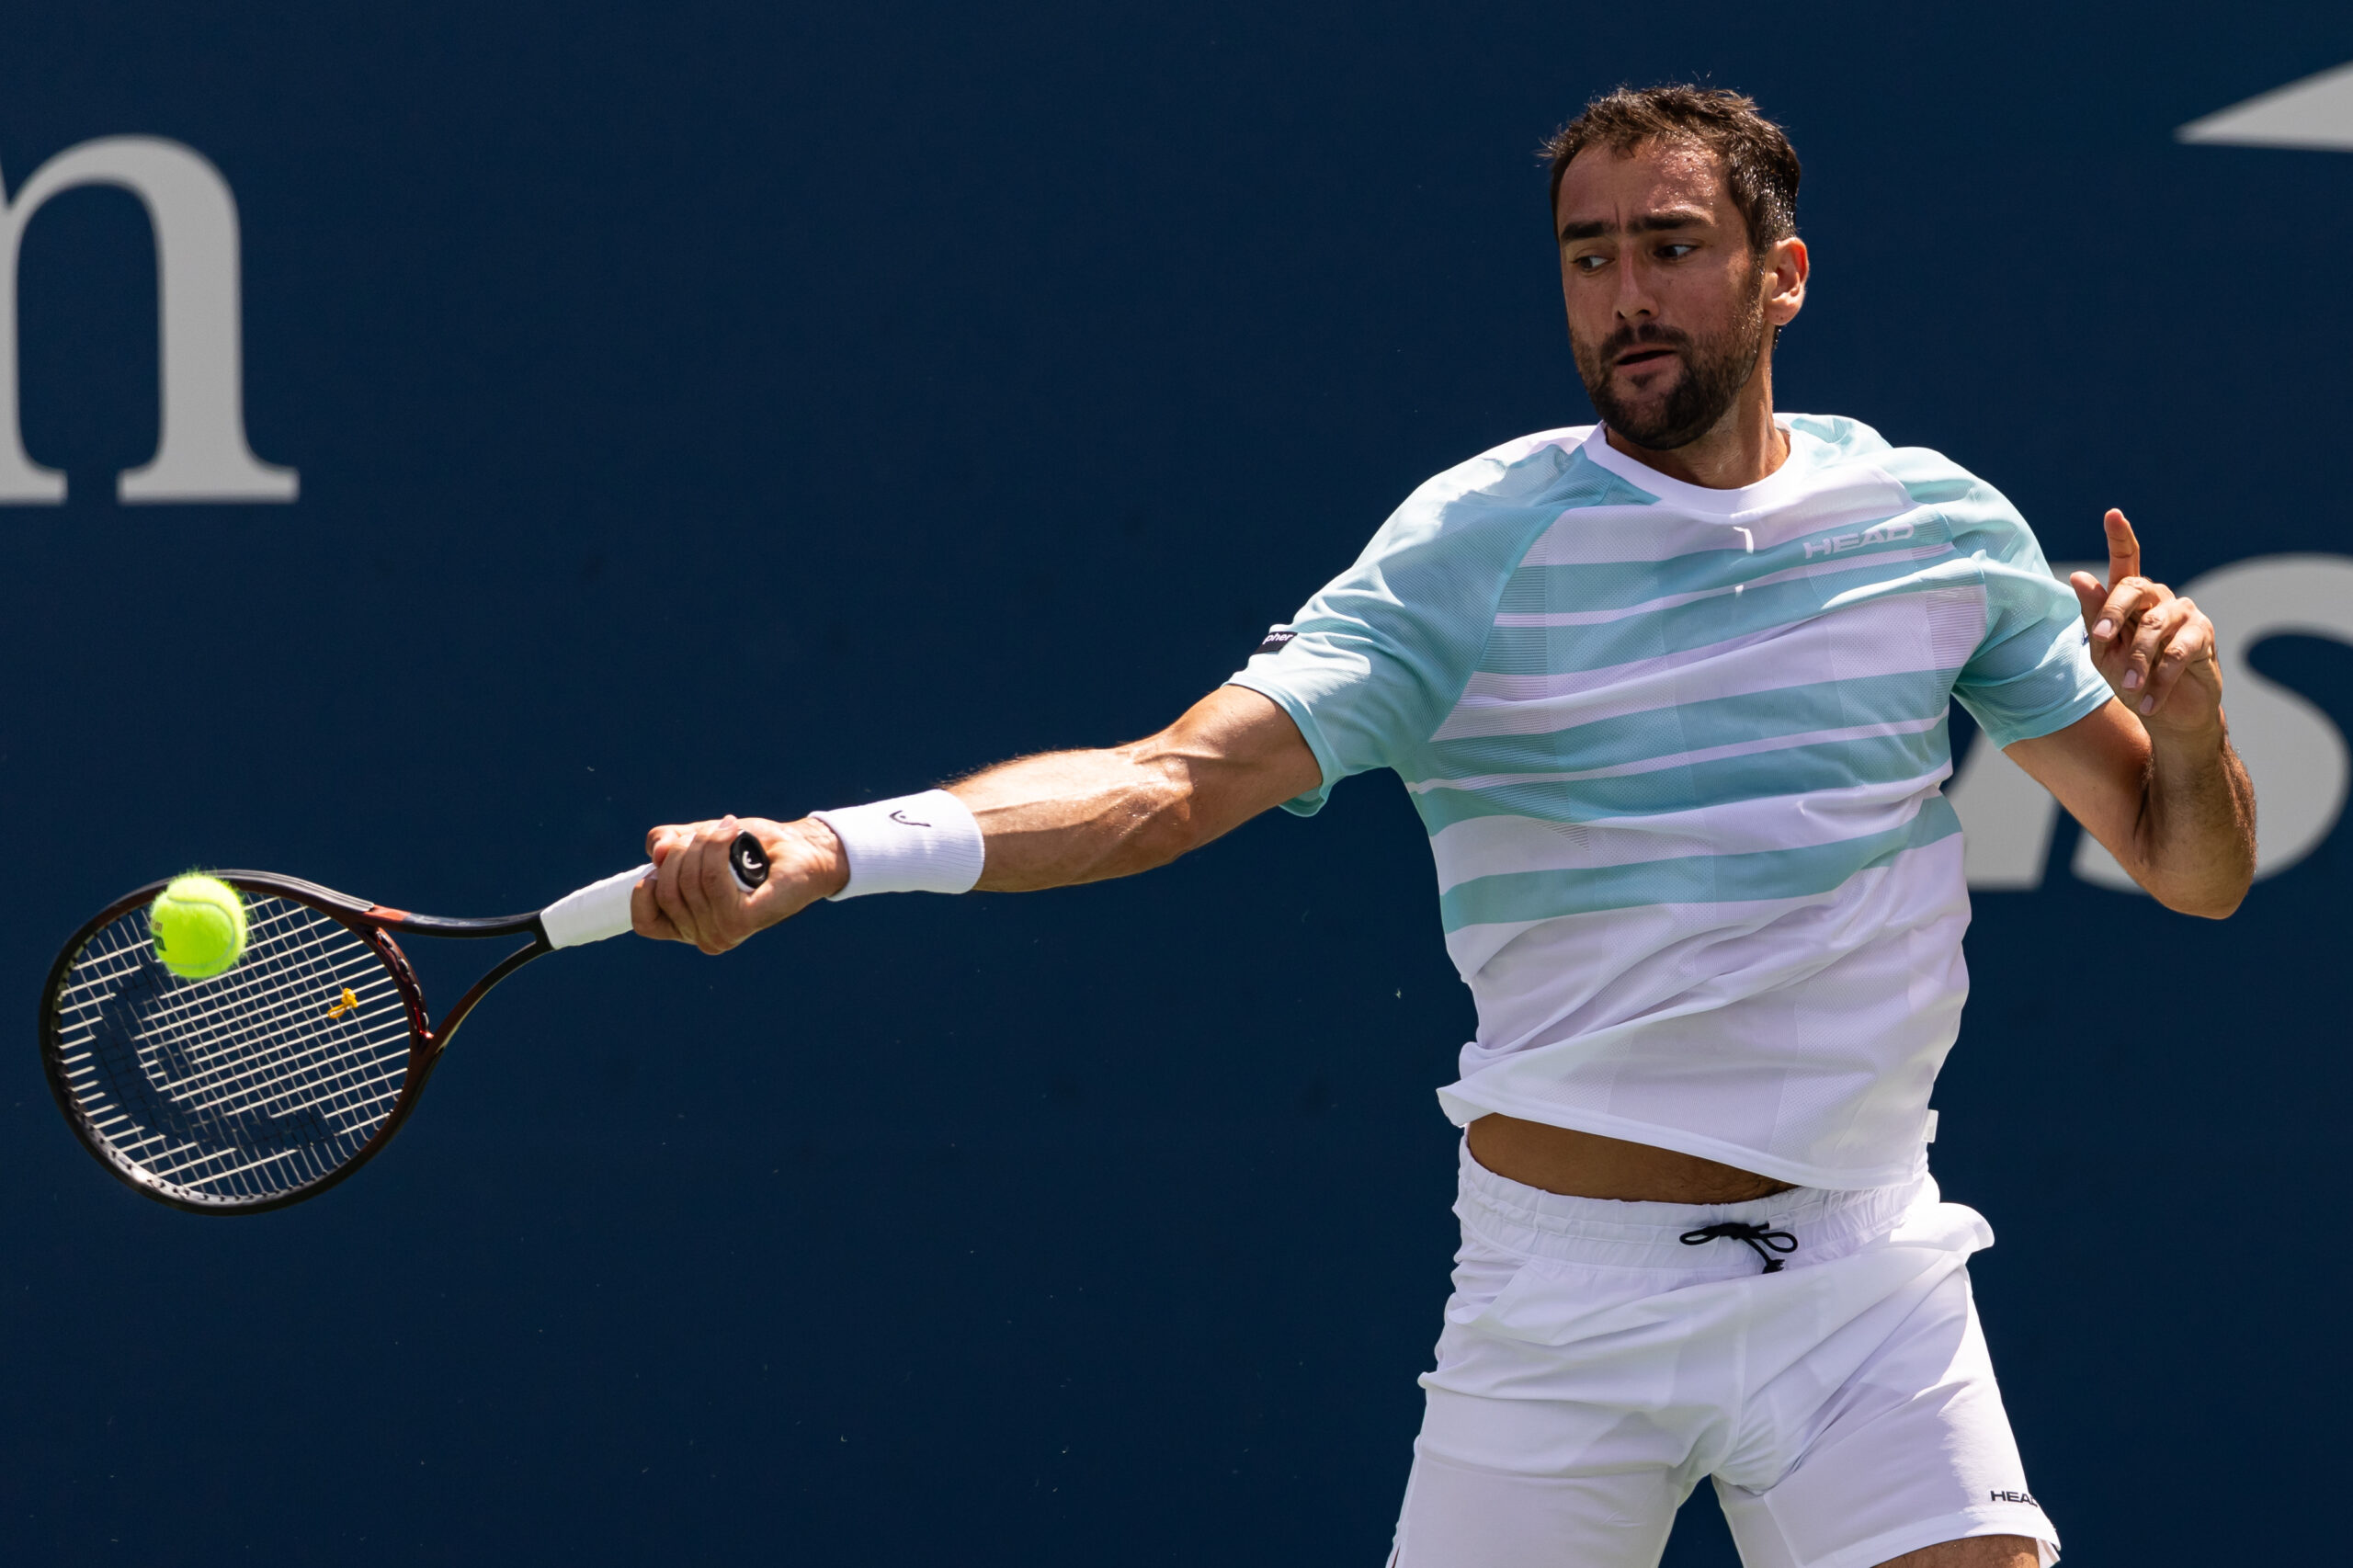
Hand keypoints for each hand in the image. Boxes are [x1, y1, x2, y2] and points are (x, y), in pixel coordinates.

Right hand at [630, 813, 847, 952]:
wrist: (801, 849)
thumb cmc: (752, 847)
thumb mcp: (698, 840)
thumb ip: (668, 844)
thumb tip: (656, 852)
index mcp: (688, 926)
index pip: (645, 921)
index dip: (647, 887)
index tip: (666, 860)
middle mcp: (703, 936)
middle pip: (667, 890)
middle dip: (682, 850)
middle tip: (712, 831)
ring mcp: (723, 932)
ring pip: (690, 880)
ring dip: (705, 842)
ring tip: (727, 828)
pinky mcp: (743, 920)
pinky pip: (713, 880)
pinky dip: (719, 847)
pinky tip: (732, 831)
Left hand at [2066, 509, 2222, 737]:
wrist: (2167, 715)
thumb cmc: (2130, 679)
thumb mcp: (2103, 652)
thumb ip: (2094, 616)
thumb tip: (2078, 576)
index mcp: (2131, 600)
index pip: (2125, 562)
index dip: (2120, 537)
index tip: (2112, 514)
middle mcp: (2158, 599)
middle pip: (2134, 587)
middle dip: (2113, 612)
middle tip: (2099, 639)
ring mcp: (2184, 613)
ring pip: (2154, 625)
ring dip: (2137, 659)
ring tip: (2128, 686)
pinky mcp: (2203, 635)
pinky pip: (2177, 651)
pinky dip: (2160, 678)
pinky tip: (2149, 699)